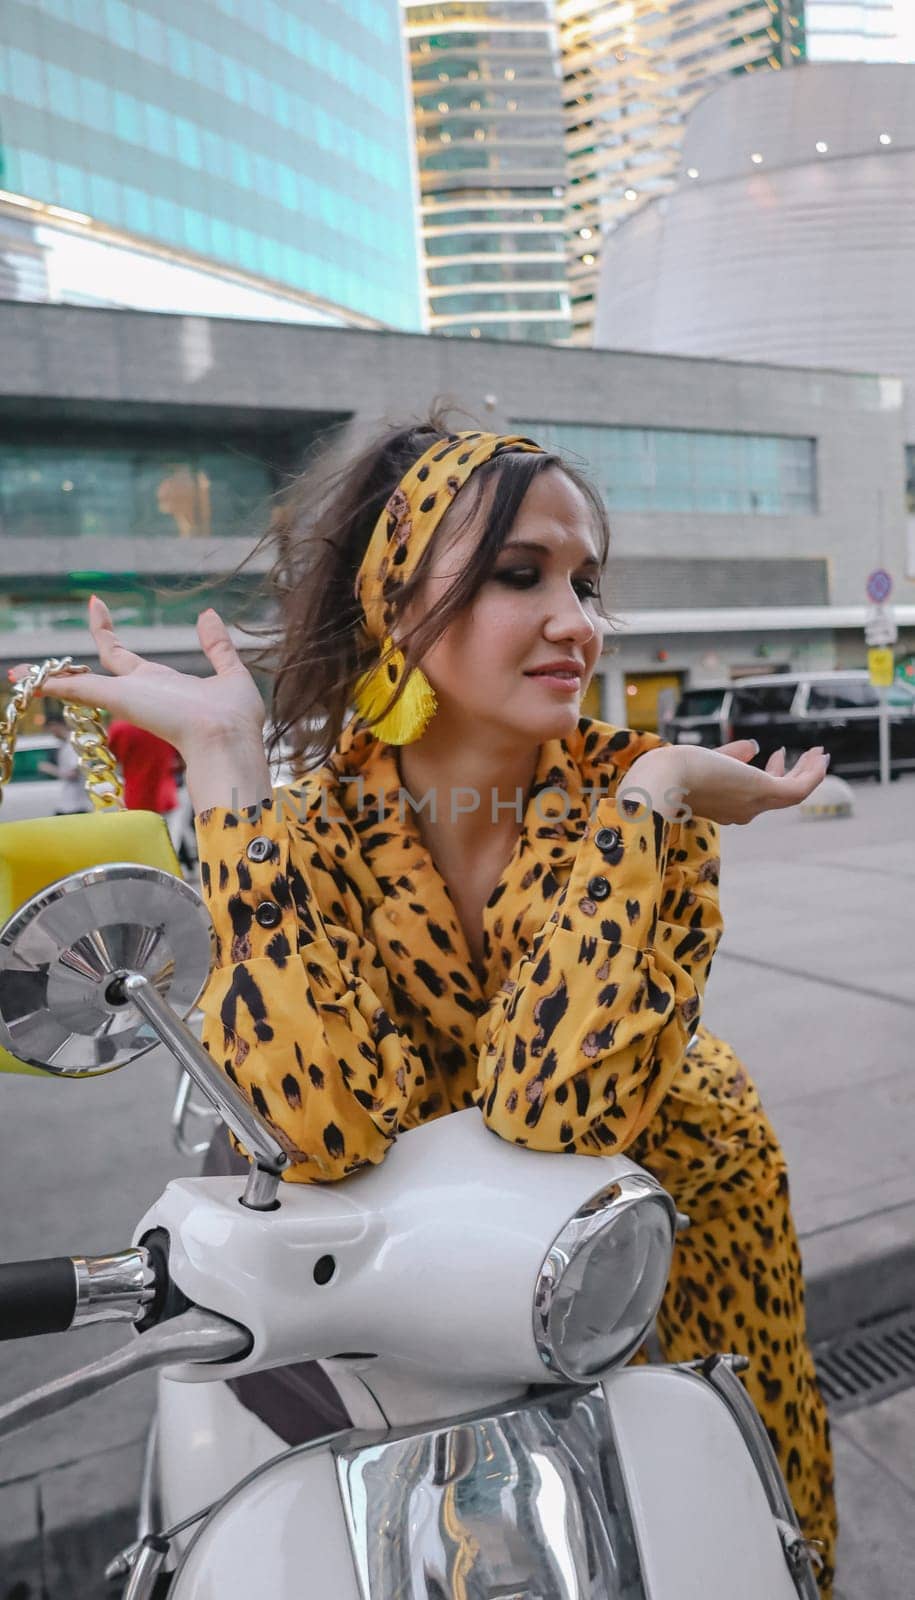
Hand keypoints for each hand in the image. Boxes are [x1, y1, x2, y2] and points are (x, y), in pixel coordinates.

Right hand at [9, 597, 265, 760]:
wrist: (228, 741)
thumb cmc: (235, 719)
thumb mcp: (230, 673)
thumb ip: (216, 645)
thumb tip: (207, 614)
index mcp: (164, 684)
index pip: (129, 658)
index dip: (110, 633)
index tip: (98, 606)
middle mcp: (142, 690)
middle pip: (108, 661)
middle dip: (93, 638)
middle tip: (78, 615)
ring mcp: (129, 696)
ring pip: (81, 683)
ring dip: (51, 677)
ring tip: (18, 672)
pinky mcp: (120, 699)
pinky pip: (76, 690)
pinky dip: (50, 685)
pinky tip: (21, 679)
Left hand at [621, 739, 829, 825]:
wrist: (665, 778)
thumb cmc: (674, 770)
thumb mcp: (707, 760)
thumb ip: (731, 755)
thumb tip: (753, 746)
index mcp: (726, 806)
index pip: (753, 794)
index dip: (768, 772)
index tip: (772, 752)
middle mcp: (743, 811)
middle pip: (776, 796)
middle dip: (794, 773)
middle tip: (809, 754)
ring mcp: (754, 804)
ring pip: (791, 793)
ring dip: (808, 772)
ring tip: (820, 752)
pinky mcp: (762, 792)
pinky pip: (798, 788)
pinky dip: (812, 774)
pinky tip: (820, 756)